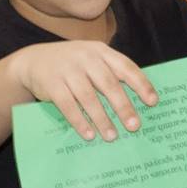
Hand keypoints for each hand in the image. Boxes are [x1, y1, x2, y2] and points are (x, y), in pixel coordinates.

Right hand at [9, 41, 158, 141]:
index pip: (126, 67)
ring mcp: (67, 70)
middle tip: (134, 126)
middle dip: (123, 106)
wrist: (33, 60)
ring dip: (102, 119)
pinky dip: (79, 121)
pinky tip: (89, 134)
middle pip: (109, 84)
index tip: (152, 102)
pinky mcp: (52, 83)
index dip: (141, 84)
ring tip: (112, 136)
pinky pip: (68, 105)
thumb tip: (138, 102)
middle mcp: (86, 58)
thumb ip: (110, 73)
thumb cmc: (72, 65)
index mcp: (101, 51)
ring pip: (89, 97)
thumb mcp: (91, 60)